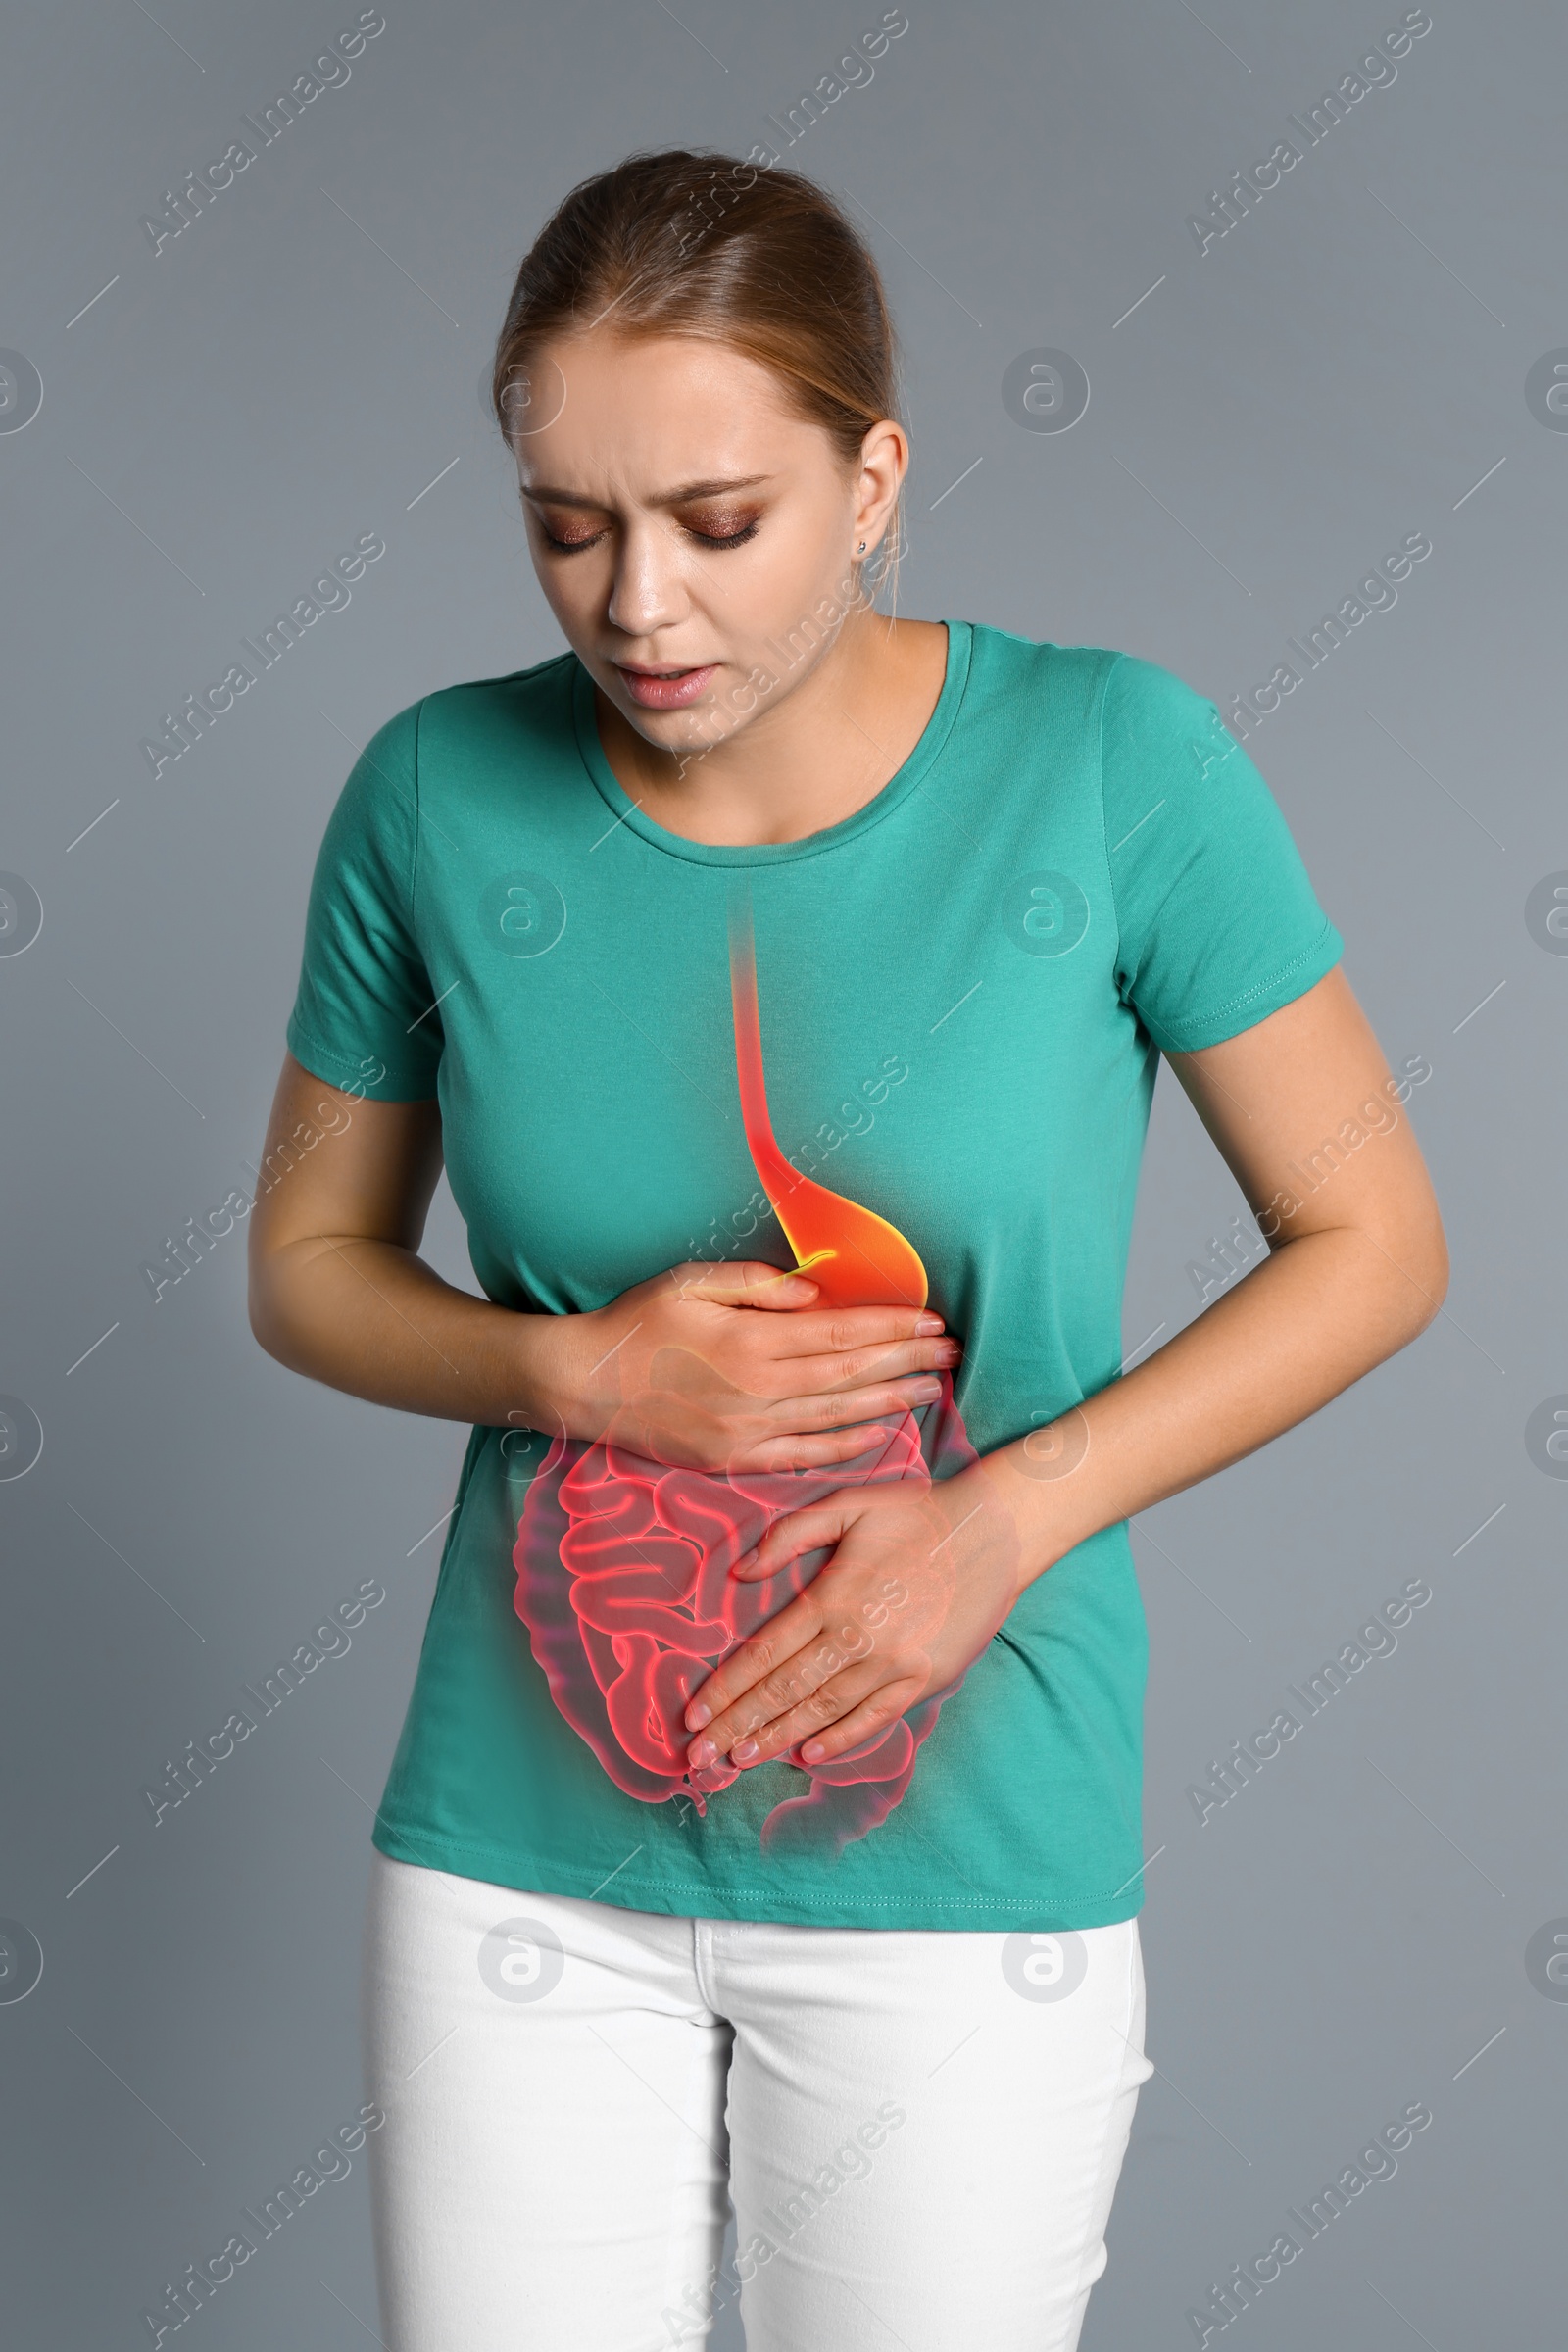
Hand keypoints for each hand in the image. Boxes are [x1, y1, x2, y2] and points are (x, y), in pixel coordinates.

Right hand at [541, 1261, 961, 1473]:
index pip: (841, 1332)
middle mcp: (758, 1390)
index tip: (931, 1320)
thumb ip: (756, 1285)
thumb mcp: (691, 1282)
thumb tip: (815, 1292)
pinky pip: (805, 1455)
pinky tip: (880, 1433)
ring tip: (932, 1389)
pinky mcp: (735, 1460)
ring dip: (890, 1401)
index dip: (892, 1326)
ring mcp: (748, 1430)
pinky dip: (847, 1446)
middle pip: (851, 1374)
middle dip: (907, 1361)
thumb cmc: (637, 1323)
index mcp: (751, 1341)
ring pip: (837, 1417)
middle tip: (951, 1352)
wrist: (583, 1384)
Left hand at [681, 1465, 1021, 1770]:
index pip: (765, 1654)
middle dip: (738, 1724)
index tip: (694, 1714)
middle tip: (702, 1754)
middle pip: (784, 1691)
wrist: (997, 1531)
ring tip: (742, 1758)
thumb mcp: (847, 1506)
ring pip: (824, 1711)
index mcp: (832, 1596)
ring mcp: (893, 1663)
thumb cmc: (919, 1514)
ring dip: (779, 1738)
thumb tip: (740, 1573)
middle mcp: (857, 1637)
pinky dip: (842, 1739)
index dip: (726, 1688)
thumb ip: (789, 1536)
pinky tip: (811, 1754)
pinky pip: (875, 1717)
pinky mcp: (925, 1677)